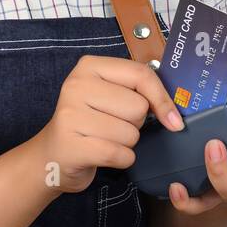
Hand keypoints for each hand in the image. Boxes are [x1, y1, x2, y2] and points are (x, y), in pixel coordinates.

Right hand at [35, 54, 183, 195]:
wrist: (51, 156)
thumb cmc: (89, 124)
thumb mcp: (110, 96)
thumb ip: (139, 93)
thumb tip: (175, 117)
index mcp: (89, 66)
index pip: (140, 74)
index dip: (162, 98)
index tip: (173, 120)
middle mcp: (76, 85)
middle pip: (138, 107)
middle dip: (135, 124)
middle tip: (112, 125)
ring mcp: (70, 115)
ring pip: (130, 133)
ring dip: (126, 143)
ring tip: (103, 139)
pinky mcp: (71, 145)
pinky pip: (120, 154)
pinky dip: (121, 159)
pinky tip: (103, 155)